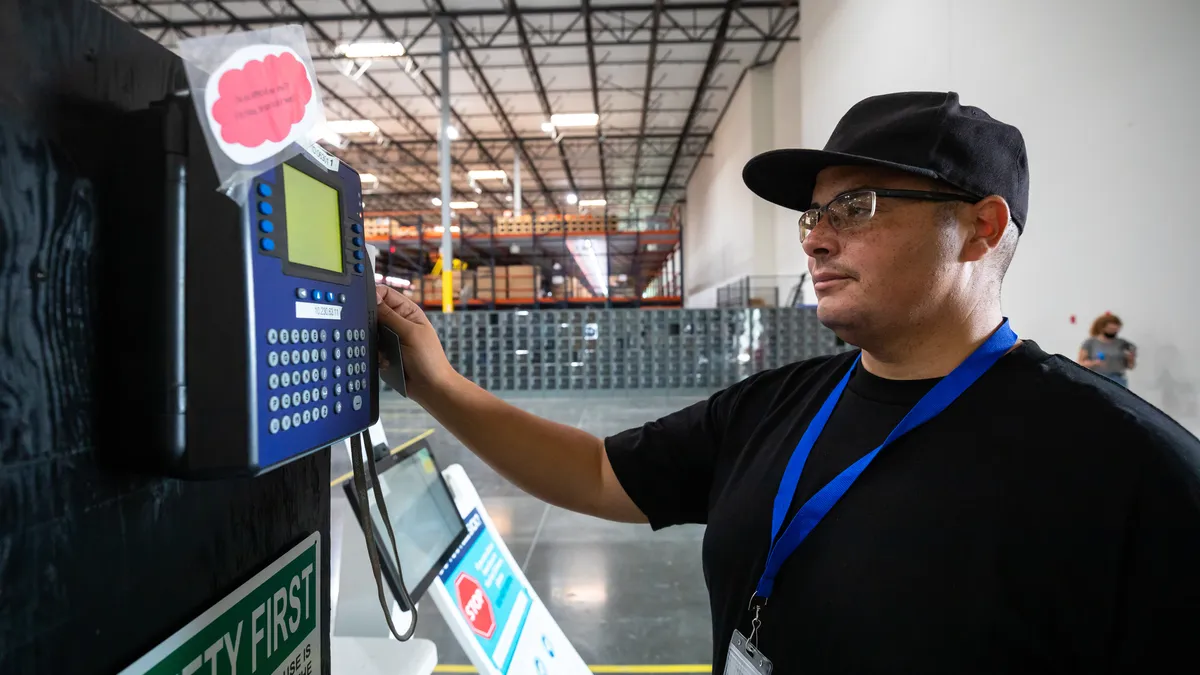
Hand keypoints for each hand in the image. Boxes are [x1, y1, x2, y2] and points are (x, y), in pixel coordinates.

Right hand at [375, 284, 455, 401]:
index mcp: (407, 311)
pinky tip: (387, 361)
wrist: (430, 387)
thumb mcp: (410, 333)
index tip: (365, 305)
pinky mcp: (385, 352)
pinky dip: (376, 354)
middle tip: (378, 334)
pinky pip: (372, 348)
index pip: (385, 294)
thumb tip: (374, 298)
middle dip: (371, 323)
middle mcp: (398, 322)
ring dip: (374, 341)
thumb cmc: (429, 359)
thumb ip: (390, 316)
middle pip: (374, 313)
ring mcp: (391, 338)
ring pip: (370, 331)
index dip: (374, 296)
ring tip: (386, 351)